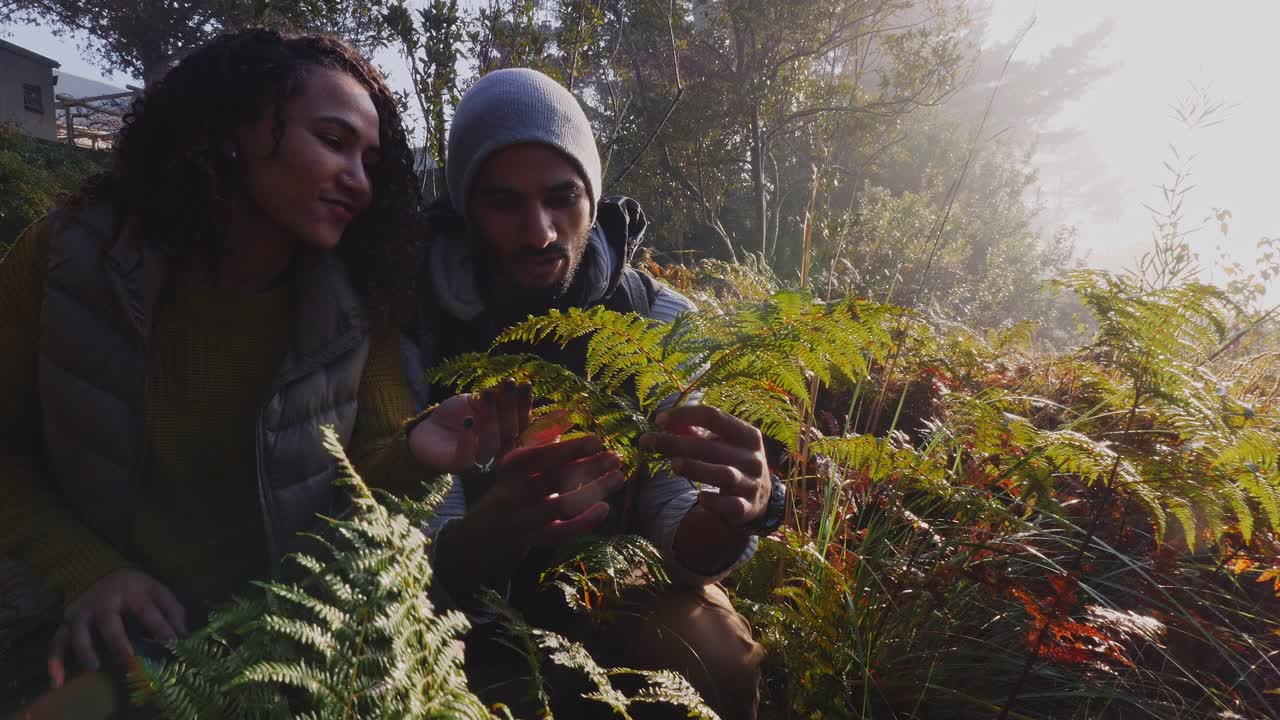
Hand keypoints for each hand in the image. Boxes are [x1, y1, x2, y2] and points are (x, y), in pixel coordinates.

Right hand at [48, 569, 186, 687]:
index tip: (173, 643)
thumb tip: (185, 635)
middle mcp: (105, 602)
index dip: (161, 627)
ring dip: (85, 650)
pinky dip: (54, 661)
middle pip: (109, 622)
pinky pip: (57, 641)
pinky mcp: (68, 621)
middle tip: (128, 663)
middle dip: (118, 643)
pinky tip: (57, 681)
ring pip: (78, 631)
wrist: (98, 569)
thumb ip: (172, 610)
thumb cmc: (134, 586)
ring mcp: (84, 612)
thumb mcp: (156, 590)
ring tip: (94, 667)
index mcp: (132, 592)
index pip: (148, 611)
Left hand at [408, 379, 531, 473]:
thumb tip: (513, 387)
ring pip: (492, 445)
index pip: (522, 421)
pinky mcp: (458, 466)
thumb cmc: (457, 415)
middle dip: (510, 406)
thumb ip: (494, 399)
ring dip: (491, 418)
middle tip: (507, 383)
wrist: (429, 430)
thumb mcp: (476, 401)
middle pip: (510, 432)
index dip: (525, 404)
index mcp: (506, 434)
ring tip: (487, 393)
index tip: (525, 383)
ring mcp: (479, 461)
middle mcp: (498, 450)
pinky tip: (467, 420)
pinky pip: (466, 457)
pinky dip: (467, 439)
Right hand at [472, 434, 625, 546]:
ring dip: (593, 491)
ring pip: (562, 505)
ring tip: (618, 477)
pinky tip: (605, 507)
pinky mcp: (538, 538)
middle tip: (615, 457)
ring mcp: (526, 517)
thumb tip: (569, 414)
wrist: (491, 526)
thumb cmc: (516, 482)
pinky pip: (564, 531)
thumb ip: (546, 436)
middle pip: (556, 478)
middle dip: (588, 466)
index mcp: (512, 466)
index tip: (597, 441)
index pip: (543, 456)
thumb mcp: (524, 457)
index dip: (571, 448)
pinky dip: (585, 521)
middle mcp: (516, 492)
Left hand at [641, 405, 770, 527]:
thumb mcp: (723, 444)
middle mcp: (752, 457)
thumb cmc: (733, 463)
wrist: (761, 499)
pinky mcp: (747, 507)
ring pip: (723, 474)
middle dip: (677, 443)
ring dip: (696, 468)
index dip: (685, 415)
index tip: (659, 419)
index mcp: (747, 434)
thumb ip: (696, 433)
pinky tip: (699, 497)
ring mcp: (751, 483)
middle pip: (711, 446)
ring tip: (673, 464)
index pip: (714, 417)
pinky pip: (730, 505)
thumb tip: (664, 421)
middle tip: (648, 442)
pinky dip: (714, 501)